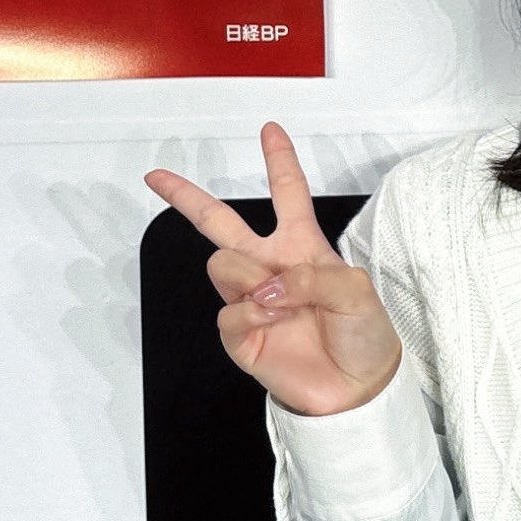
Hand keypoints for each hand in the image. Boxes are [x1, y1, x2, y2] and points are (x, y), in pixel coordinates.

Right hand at [149, 124, 402, 417]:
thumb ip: (313, 274)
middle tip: (157, 177)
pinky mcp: (240, 334)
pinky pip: (228, 310)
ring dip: (248, 276)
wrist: (356, 389)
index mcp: (303, 246)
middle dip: (187, 197)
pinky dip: (251, 313)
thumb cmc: (364, 335)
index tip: (269, 130)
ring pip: (221, 262)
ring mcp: (252, 300)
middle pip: (220, 222)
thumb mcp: (356, 289)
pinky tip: (273, 321)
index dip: (279, 160)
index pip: (288, 193)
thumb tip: (268, 284)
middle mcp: (271, 267)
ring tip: (278, 299)